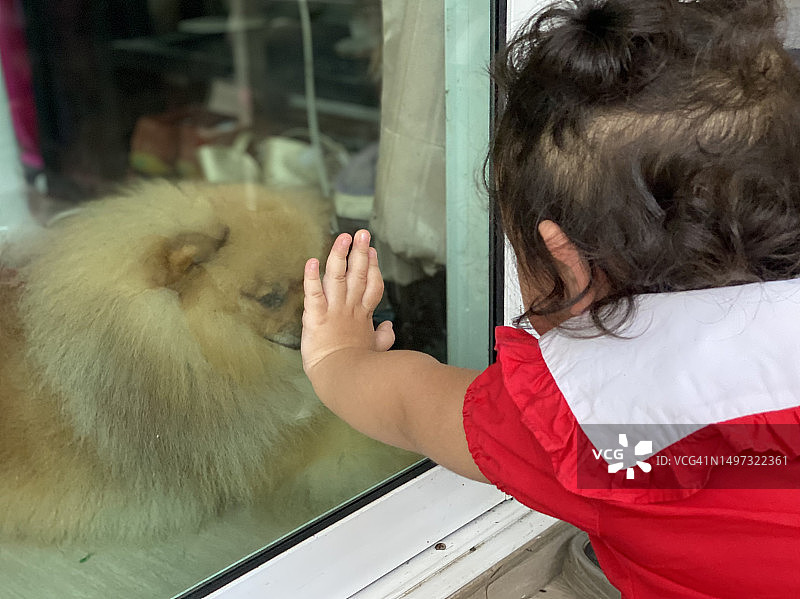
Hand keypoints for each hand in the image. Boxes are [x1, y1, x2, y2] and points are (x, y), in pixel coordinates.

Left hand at [301, 230, 394, 377]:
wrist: (344, 381)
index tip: (372, 252)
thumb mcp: (377, 351)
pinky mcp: (316, 318)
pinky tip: (311, 262)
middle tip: (362, 233)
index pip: (371, 286)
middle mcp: (349, 309)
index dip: (373, 268)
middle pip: (358, 274)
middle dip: (361, 252)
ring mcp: (334, 312)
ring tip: (343, 237)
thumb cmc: (359, 370)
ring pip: (338, 277)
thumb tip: (388, 328)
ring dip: (340, 255)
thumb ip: (384, 337)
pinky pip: (314, 294)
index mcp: (363, 316)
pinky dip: (311, 278)